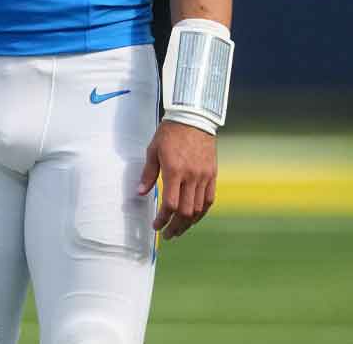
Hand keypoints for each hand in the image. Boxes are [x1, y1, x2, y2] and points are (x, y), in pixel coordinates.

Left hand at [137, 120, 216, 240]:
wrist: (194, 118)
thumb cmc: (170, 133)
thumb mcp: (153, 150)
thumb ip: (148, 173)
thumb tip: (140, 193)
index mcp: (174, 171)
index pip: (170, 204)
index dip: (163, 219)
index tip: (156, 226)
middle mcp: (191, 176)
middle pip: (185, 211)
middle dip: (176, 227)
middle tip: (168, 234)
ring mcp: (204, 176)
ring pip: (199, 208)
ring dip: (188, 223)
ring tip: (180, 230)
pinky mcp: (212, 174)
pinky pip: (209, 199)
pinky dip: (202, 212)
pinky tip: (194, 217)